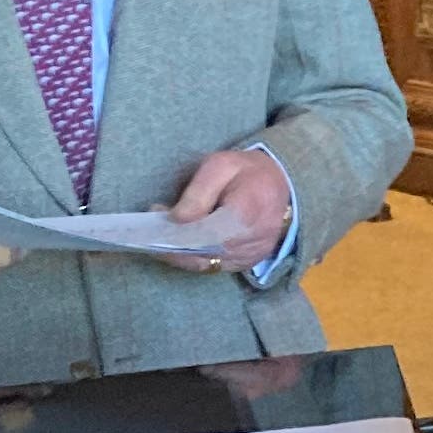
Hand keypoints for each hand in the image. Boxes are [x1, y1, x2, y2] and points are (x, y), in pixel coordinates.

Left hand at [163, 149, 291, 273]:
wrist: (281, 184)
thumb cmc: (248, 171)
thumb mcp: (221, 166)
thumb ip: (198, 192)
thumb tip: (175, 219)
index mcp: (248, 210)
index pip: (206, 231)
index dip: (178, 229)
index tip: (156, 215)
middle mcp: (253, 239)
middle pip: (203, 251)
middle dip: (172, 244)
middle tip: (151, 230)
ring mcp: (252, 254)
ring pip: (206, 263)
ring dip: (179, 253)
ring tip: (159, 238)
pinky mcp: (248, 262)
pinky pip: (215, 266)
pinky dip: (193, 259)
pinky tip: (177, 246)